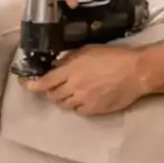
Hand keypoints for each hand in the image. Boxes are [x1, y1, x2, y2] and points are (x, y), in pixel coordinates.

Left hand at [25, 46, 147, 115]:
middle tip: (56, 87)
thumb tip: (56, 66)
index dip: (34, 85)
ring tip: (72, 93)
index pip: (46, 81)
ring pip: (64, 105)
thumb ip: (69, 59)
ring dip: (64, 100)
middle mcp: (74, 87)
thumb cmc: (113, 57)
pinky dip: (77, 107)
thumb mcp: (88, 50)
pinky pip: (78, 111)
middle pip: (53, 96)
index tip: (28, 86)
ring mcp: (83, 100)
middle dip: (51, 92)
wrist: (135, 72)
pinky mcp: (93, 110)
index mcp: (71, 70)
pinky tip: (83, 100)